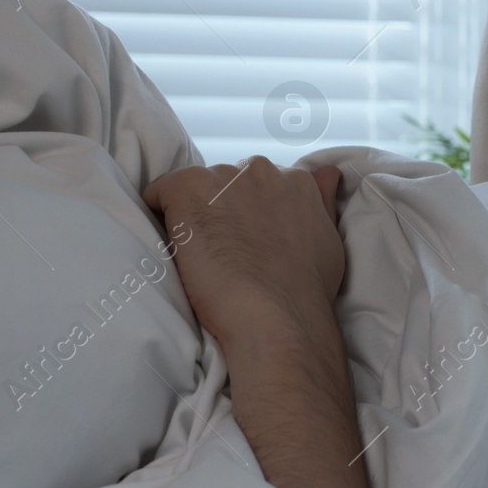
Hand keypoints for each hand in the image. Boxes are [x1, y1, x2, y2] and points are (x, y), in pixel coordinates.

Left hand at [141, 157, 344, 350]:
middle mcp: (260, 170)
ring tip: (203, 255)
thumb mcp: (328, 238)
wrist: (278, 317)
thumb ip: (322, 201)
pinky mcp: (187, 190)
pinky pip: (159, 191)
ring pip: (195, 189)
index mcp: (294, 180)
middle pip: (226, 182)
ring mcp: (223, 178)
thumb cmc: (305, 290)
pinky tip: (174, 245)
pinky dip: (158, 213)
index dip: (247, 213)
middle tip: (225, 251)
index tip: (244, 240)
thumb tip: (329, 173)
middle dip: (222, 209)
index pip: (258, 183)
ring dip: (194, 215)